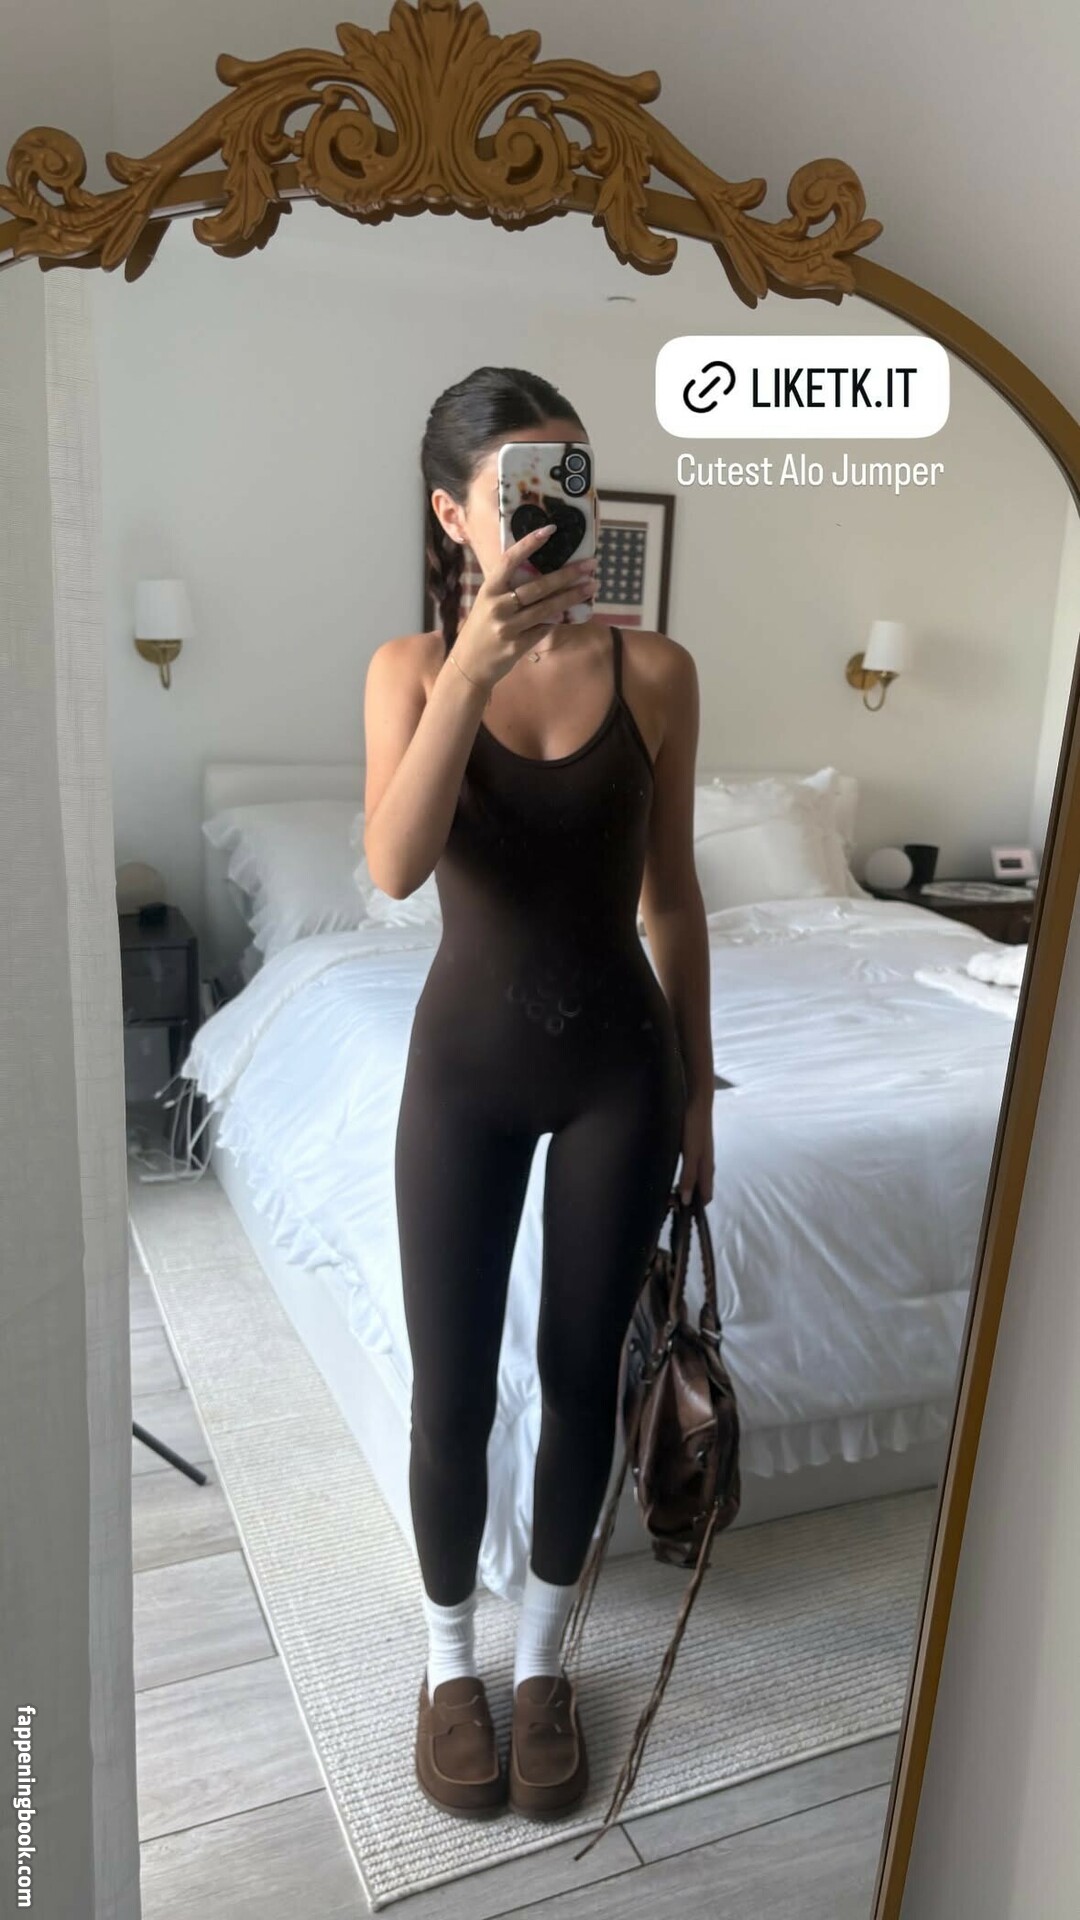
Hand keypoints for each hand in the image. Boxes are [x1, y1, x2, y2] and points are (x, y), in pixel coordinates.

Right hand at [451, 524, 597, 691]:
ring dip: (572, 596)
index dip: (529, 543)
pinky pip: (544, 628)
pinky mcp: (517, 645)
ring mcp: (508, 627)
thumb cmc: (481, 628)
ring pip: (547, 608)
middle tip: (590, 564)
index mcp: (489, 589)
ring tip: (592, 586)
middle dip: (568, 574)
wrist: (469, 664)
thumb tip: (543, 572)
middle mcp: (497, 606)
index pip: (510, 560)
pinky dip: (557, 620)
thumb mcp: (487, 603)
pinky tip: (571, 612)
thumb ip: (508, 588)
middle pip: (539, 586)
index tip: (550, 529)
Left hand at [677, 1092, 714, 1205]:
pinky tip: (670, 1175)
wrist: (697, 1102)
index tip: (680, 1216)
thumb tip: (686, 1200)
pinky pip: (689, 1169)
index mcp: (707, 1169)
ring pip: (693, 1180)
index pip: (705, 1196)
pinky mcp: (692, 1149)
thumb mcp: (691, 1153)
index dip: (696, 1208)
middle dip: (688, 1200)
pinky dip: (681, 1177)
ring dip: (683, 1189)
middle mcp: (705, 1165)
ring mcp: (699, 1156)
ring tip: (667, 1194)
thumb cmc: (695, 1128)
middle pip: (699, 1190)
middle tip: (668, 1205)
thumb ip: (688, 1175)